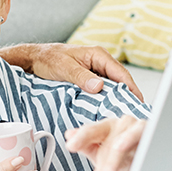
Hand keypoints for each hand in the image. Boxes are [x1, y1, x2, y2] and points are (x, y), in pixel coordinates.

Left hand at [0, 43, 142, 100]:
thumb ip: (81, 76)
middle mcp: (100, 62)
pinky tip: (106, 111)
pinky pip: (102, 90)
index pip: (121, 73)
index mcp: (98, 55)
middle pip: (120, 81)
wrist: (34, 59)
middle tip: (132, 114)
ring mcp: (95, 71)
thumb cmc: (48, 58)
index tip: (137, 103)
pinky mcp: (89, 79)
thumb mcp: (64, 68)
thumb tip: (99, 86)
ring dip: (116, 99)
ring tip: (122, 115)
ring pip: (112, 86)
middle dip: (127, 96)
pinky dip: (105, 99)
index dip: (132, 89)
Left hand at [65, 116, 145, 170]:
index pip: (90, 131)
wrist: (149, 158)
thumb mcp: (102, 153)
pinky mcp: (152, 134)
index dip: (81, 137)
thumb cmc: (124, 154)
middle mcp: (121, 125)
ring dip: (113, 165)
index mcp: (105, 128)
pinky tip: (134, 158)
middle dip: (102, 168)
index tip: (71, 146)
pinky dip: (138, 150)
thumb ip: (85, 145)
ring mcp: (137, 128)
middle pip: (108, 145)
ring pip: (123, 146)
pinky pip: (144, 140)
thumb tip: (69, 135)